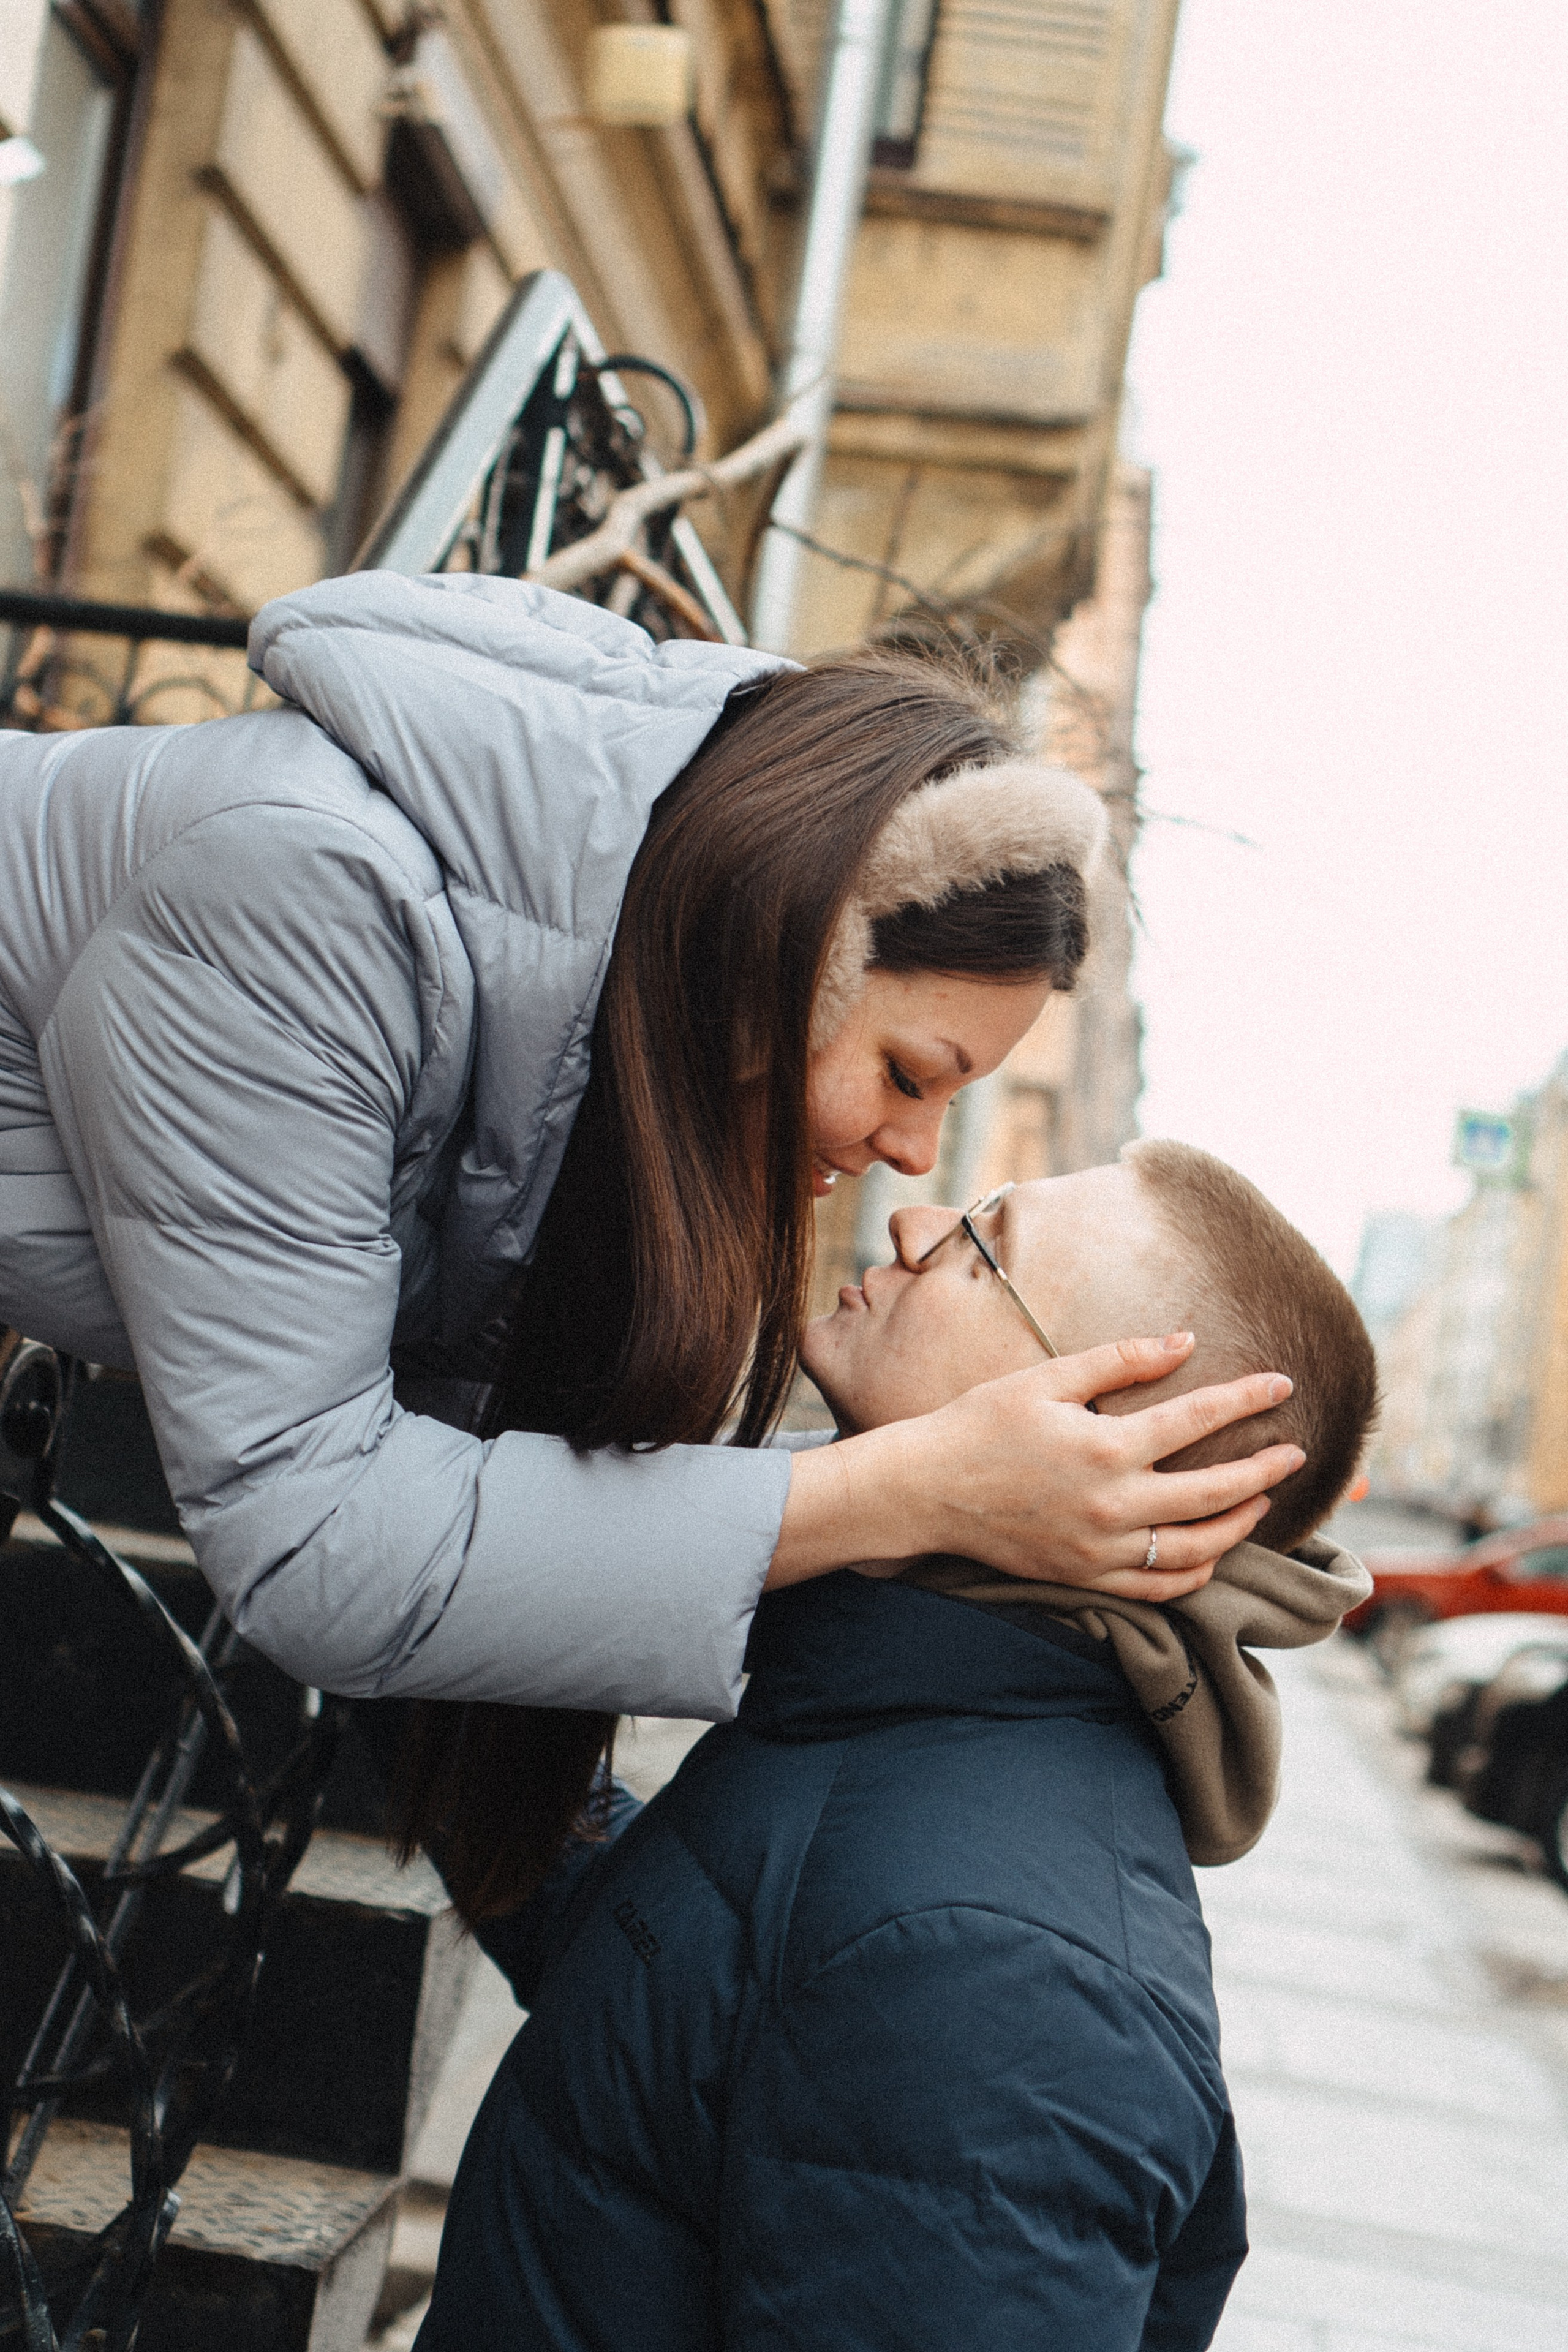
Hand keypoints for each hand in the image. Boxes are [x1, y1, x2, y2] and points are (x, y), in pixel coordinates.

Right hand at [768, 1333, 1303, 1599]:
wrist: (925, 1490)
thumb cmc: (980, 1424)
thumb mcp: (1047, 1378)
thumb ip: (1120, 1360)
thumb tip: (1184, 1343)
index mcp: (1106, 1446)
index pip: (1198, 1419)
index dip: (1247, 1399)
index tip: (1282, 1385)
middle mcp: (1113, 1504)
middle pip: (1215, 1492)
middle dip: (1264, 1470)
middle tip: (1294, 1453)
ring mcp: (1101, 1549)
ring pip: (1197, 1549)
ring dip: (1239, 1525)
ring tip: (1261, 1501)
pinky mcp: (1086, 1576)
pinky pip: (1160, 1586)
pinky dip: (1196, 1573)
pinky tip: (1211, 1554)